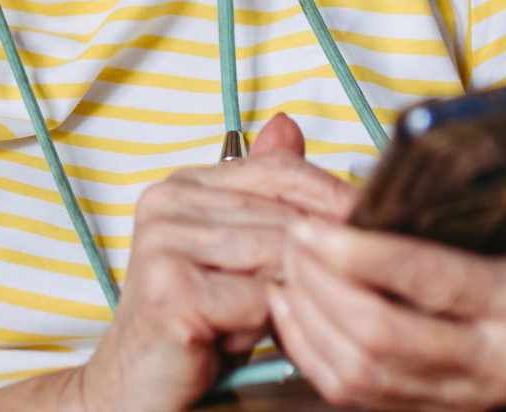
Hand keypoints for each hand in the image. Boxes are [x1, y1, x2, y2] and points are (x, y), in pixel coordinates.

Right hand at [54, 113, 358, 411]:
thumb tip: (288, 124)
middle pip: (285, 217)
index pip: (280, 169)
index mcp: (185, 183)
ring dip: (288, 296)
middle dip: (316, 259)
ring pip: (277, 256)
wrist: (136, 382)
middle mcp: (167, 202)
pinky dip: (265, 326)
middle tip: (326, 292)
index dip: (332, 197)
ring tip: (269, 318)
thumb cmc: (196, 321)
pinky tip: (241, 338)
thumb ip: (263, 194)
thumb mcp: (238, 253)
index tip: (369, 224)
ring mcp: (163, 242)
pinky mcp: (171, 290)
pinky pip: (259, 299)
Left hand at [265, 53, 505, 411]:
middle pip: (382, 335)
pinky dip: (316, 356)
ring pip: (363, 373)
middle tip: (289, 238)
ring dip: (311, 321)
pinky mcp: (444, 409)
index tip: (313, 225)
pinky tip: (297, 311)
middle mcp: (499, 358)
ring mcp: (470, 393)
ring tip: (285, 268)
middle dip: (321, 286)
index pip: (430, 280)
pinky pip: (362, 398)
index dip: (362, 255)